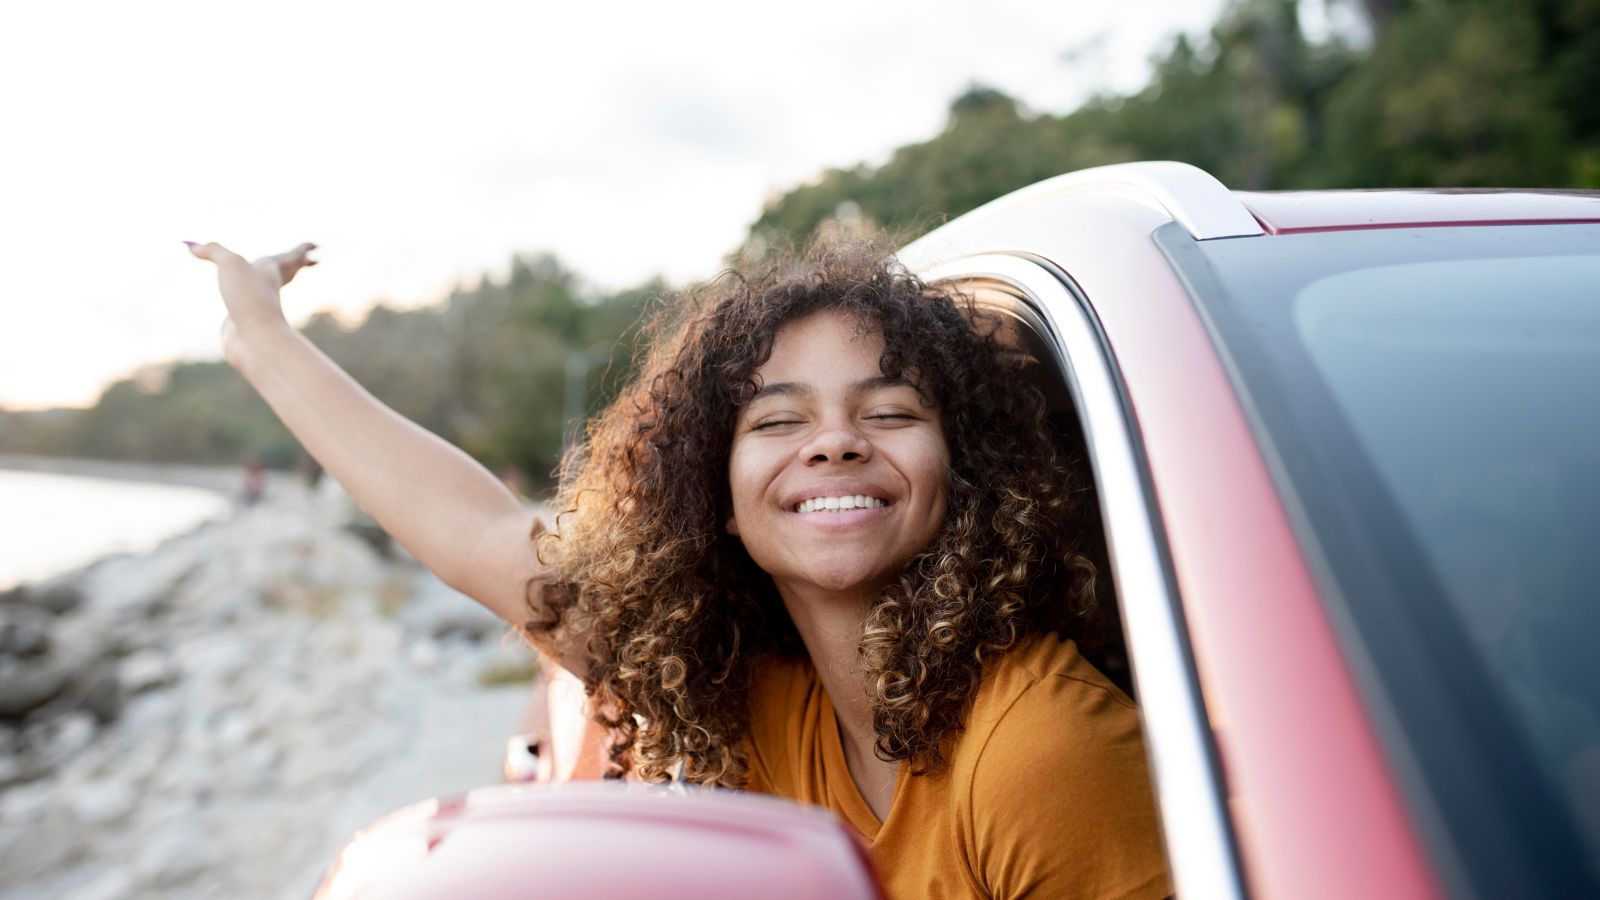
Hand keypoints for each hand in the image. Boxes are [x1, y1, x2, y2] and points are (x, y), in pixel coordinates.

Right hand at [186, 240, 317, 360]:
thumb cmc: (249, 299)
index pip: (291, 257)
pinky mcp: (245, 320)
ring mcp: (257, 304)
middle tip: (310, 260)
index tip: (315, 246)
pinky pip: (249, 303)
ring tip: (276, 275)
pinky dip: (249, 296)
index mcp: (271, 271)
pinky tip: (243, 300)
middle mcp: (267, 287)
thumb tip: (190, 245)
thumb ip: (212, 251)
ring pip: (269, 287)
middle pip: (287, 272)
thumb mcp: (230, 264)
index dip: (302, 249)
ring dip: (277, 279)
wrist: (253, 338)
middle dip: (297, 264)